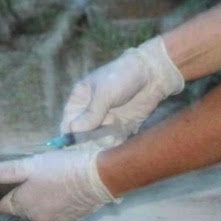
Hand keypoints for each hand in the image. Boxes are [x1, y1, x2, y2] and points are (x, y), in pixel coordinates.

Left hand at [0, 147, 118, 220]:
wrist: (98, 178)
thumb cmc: (61, 169)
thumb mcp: (30, 165)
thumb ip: (6, 171)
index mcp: (23, 207)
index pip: (2, 207)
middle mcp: (36, 219)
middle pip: (19, 210)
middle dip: (17, 199)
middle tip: (19, 182)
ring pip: (36, 213)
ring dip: (34, 202)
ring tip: (38, 186)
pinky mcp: (69, 220)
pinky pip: (52, 214)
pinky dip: (50, 205)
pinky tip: (55, 192)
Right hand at [60, 36, 183, 137]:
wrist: (152, 75)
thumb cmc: (122, 77)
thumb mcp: (104, 93)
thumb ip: (90, 113)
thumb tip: (74, 131)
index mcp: (80, 100)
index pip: (68, 123)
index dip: (69, 136)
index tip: (75, 146)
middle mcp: (91, 113)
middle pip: (82, 137)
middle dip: (87, 143)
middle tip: (95, 144)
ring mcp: (106, 122)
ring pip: (98, 142)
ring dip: (103, 144)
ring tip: (111, 138)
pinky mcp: (122, 128)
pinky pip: (115, 142)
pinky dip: (115, 145)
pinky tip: (120, 139)